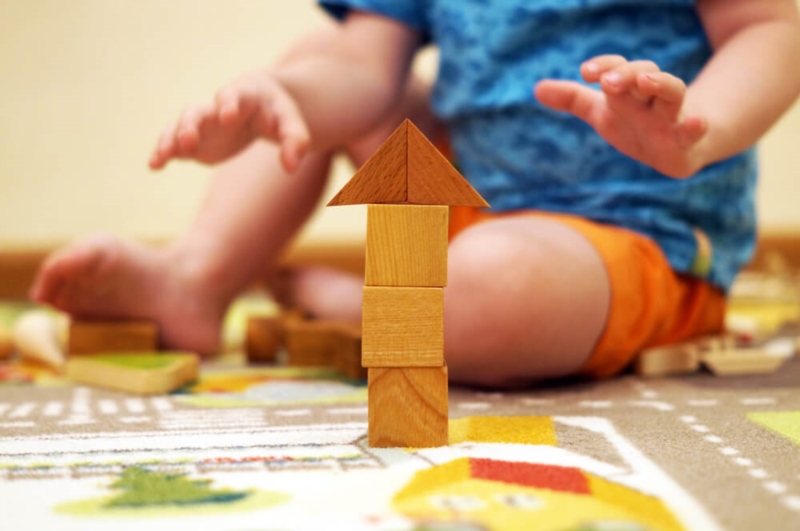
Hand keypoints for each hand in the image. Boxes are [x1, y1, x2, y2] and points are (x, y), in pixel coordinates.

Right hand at [149, 70, 309, 171]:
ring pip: (181, 126)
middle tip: (188, 139)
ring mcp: (204, 123)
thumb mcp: (292, 124)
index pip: (234, 96)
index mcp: (244, 96)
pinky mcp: (196, 140)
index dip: (229, 104)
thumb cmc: (278, 113)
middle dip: (193, 124)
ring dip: (171, 139)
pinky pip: (175, 143)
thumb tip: (291, 167)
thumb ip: (295, 142)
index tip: (227, 116)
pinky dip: (164, 152)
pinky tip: (154, 165)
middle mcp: (217, 107)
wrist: (262, 107)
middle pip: (200, 111)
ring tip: (163, 155)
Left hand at [535, 55, 707, 178]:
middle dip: (626, 74)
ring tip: (644, 80)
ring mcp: (672, 116)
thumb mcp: (602, 113)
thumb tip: (537, 88)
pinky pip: (694, 131)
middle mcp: (651, 97)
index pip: (617, 68)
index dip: (604, 66)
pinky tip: (696, 123)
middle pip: (643, 74)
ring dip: (660, 84)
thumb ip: (572, 100)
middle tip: (607, 81)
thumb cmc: (635, 124)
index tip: (585, 73)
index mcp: (629, 89)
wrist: (675, 149)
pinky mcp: (686, 140)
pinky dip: (696, 126)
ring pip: (672, 92)